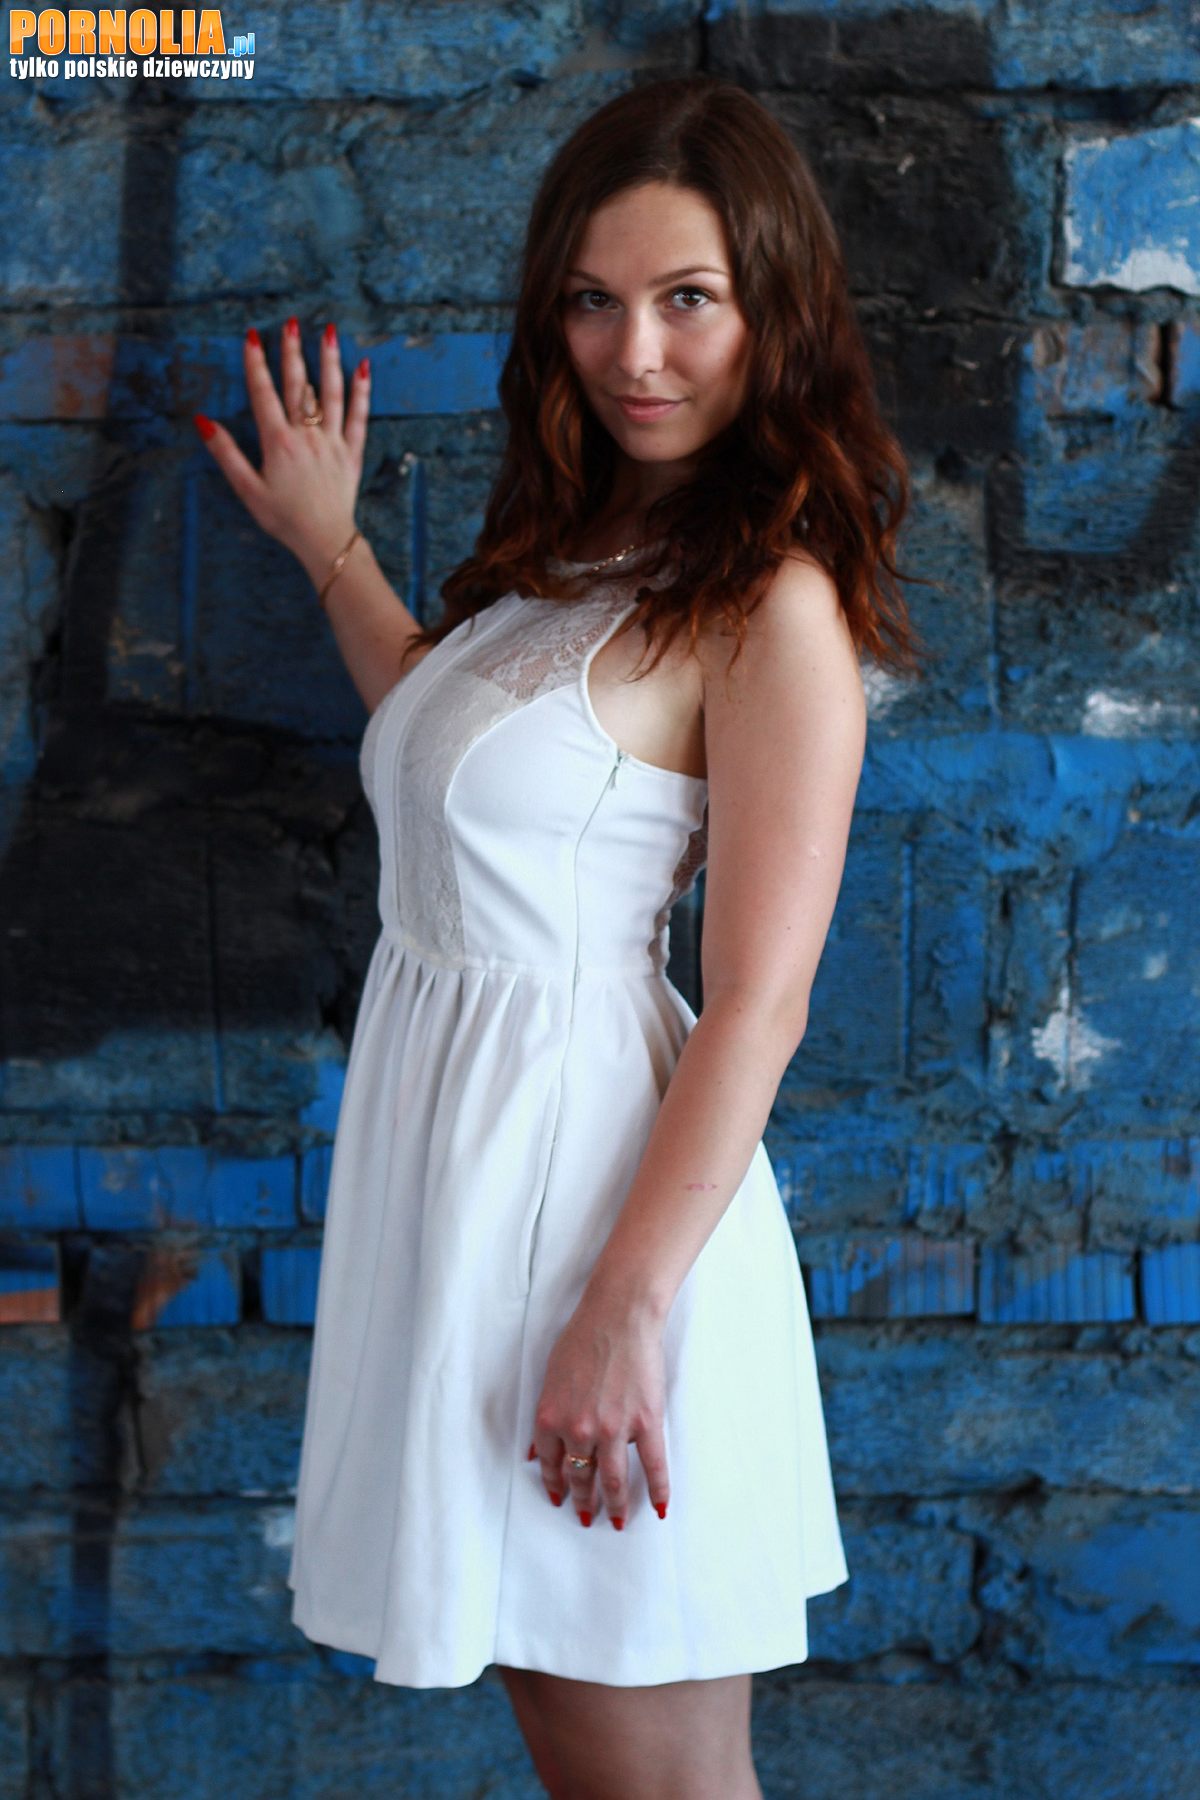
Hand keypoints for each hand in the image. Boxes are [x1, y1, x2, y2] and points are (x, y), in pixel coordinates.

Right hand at [193, 316, 370, 583]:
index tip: (252, 336)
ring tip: (328, 332)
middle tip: (290, 322)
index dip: (256, 363)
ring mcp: (332, 442)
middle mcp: (306, 436)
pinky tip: (363, 367)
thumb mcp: (247, 488)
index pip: (264, 393)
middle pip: (299, 385)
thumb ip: (226, 453)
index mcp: (278, 442)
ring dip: (329, 361)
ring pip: (332, 394)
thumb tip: (203, 421)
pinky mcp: (351, 453)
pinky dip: (362, 391)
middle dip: (292, 352)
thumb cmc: (282, 518)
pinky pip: (359, 416)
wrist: (324, 540)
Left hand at [530, 1291, 670, 1529]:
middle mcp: (578, 1430)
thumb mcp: (550, 1376)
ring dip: (615, 1506)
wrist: (618, 1316)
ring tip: (617, 1521)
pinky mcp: (645, 1423)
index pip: (551, 1465)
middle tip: (587, 1516)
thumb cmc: (583, 1337)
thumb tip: (536, 1451)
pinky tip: (660, 1508)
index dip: (555, 1486)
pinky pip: (653, 1467)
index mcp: (551, 1418)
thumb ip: (546, 1416)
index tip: (560, 1499)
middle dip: (584, 1501)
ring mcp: (613, 1430)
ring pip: (613, 1481)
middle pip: (581, 1477)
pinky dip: (658, 1490)